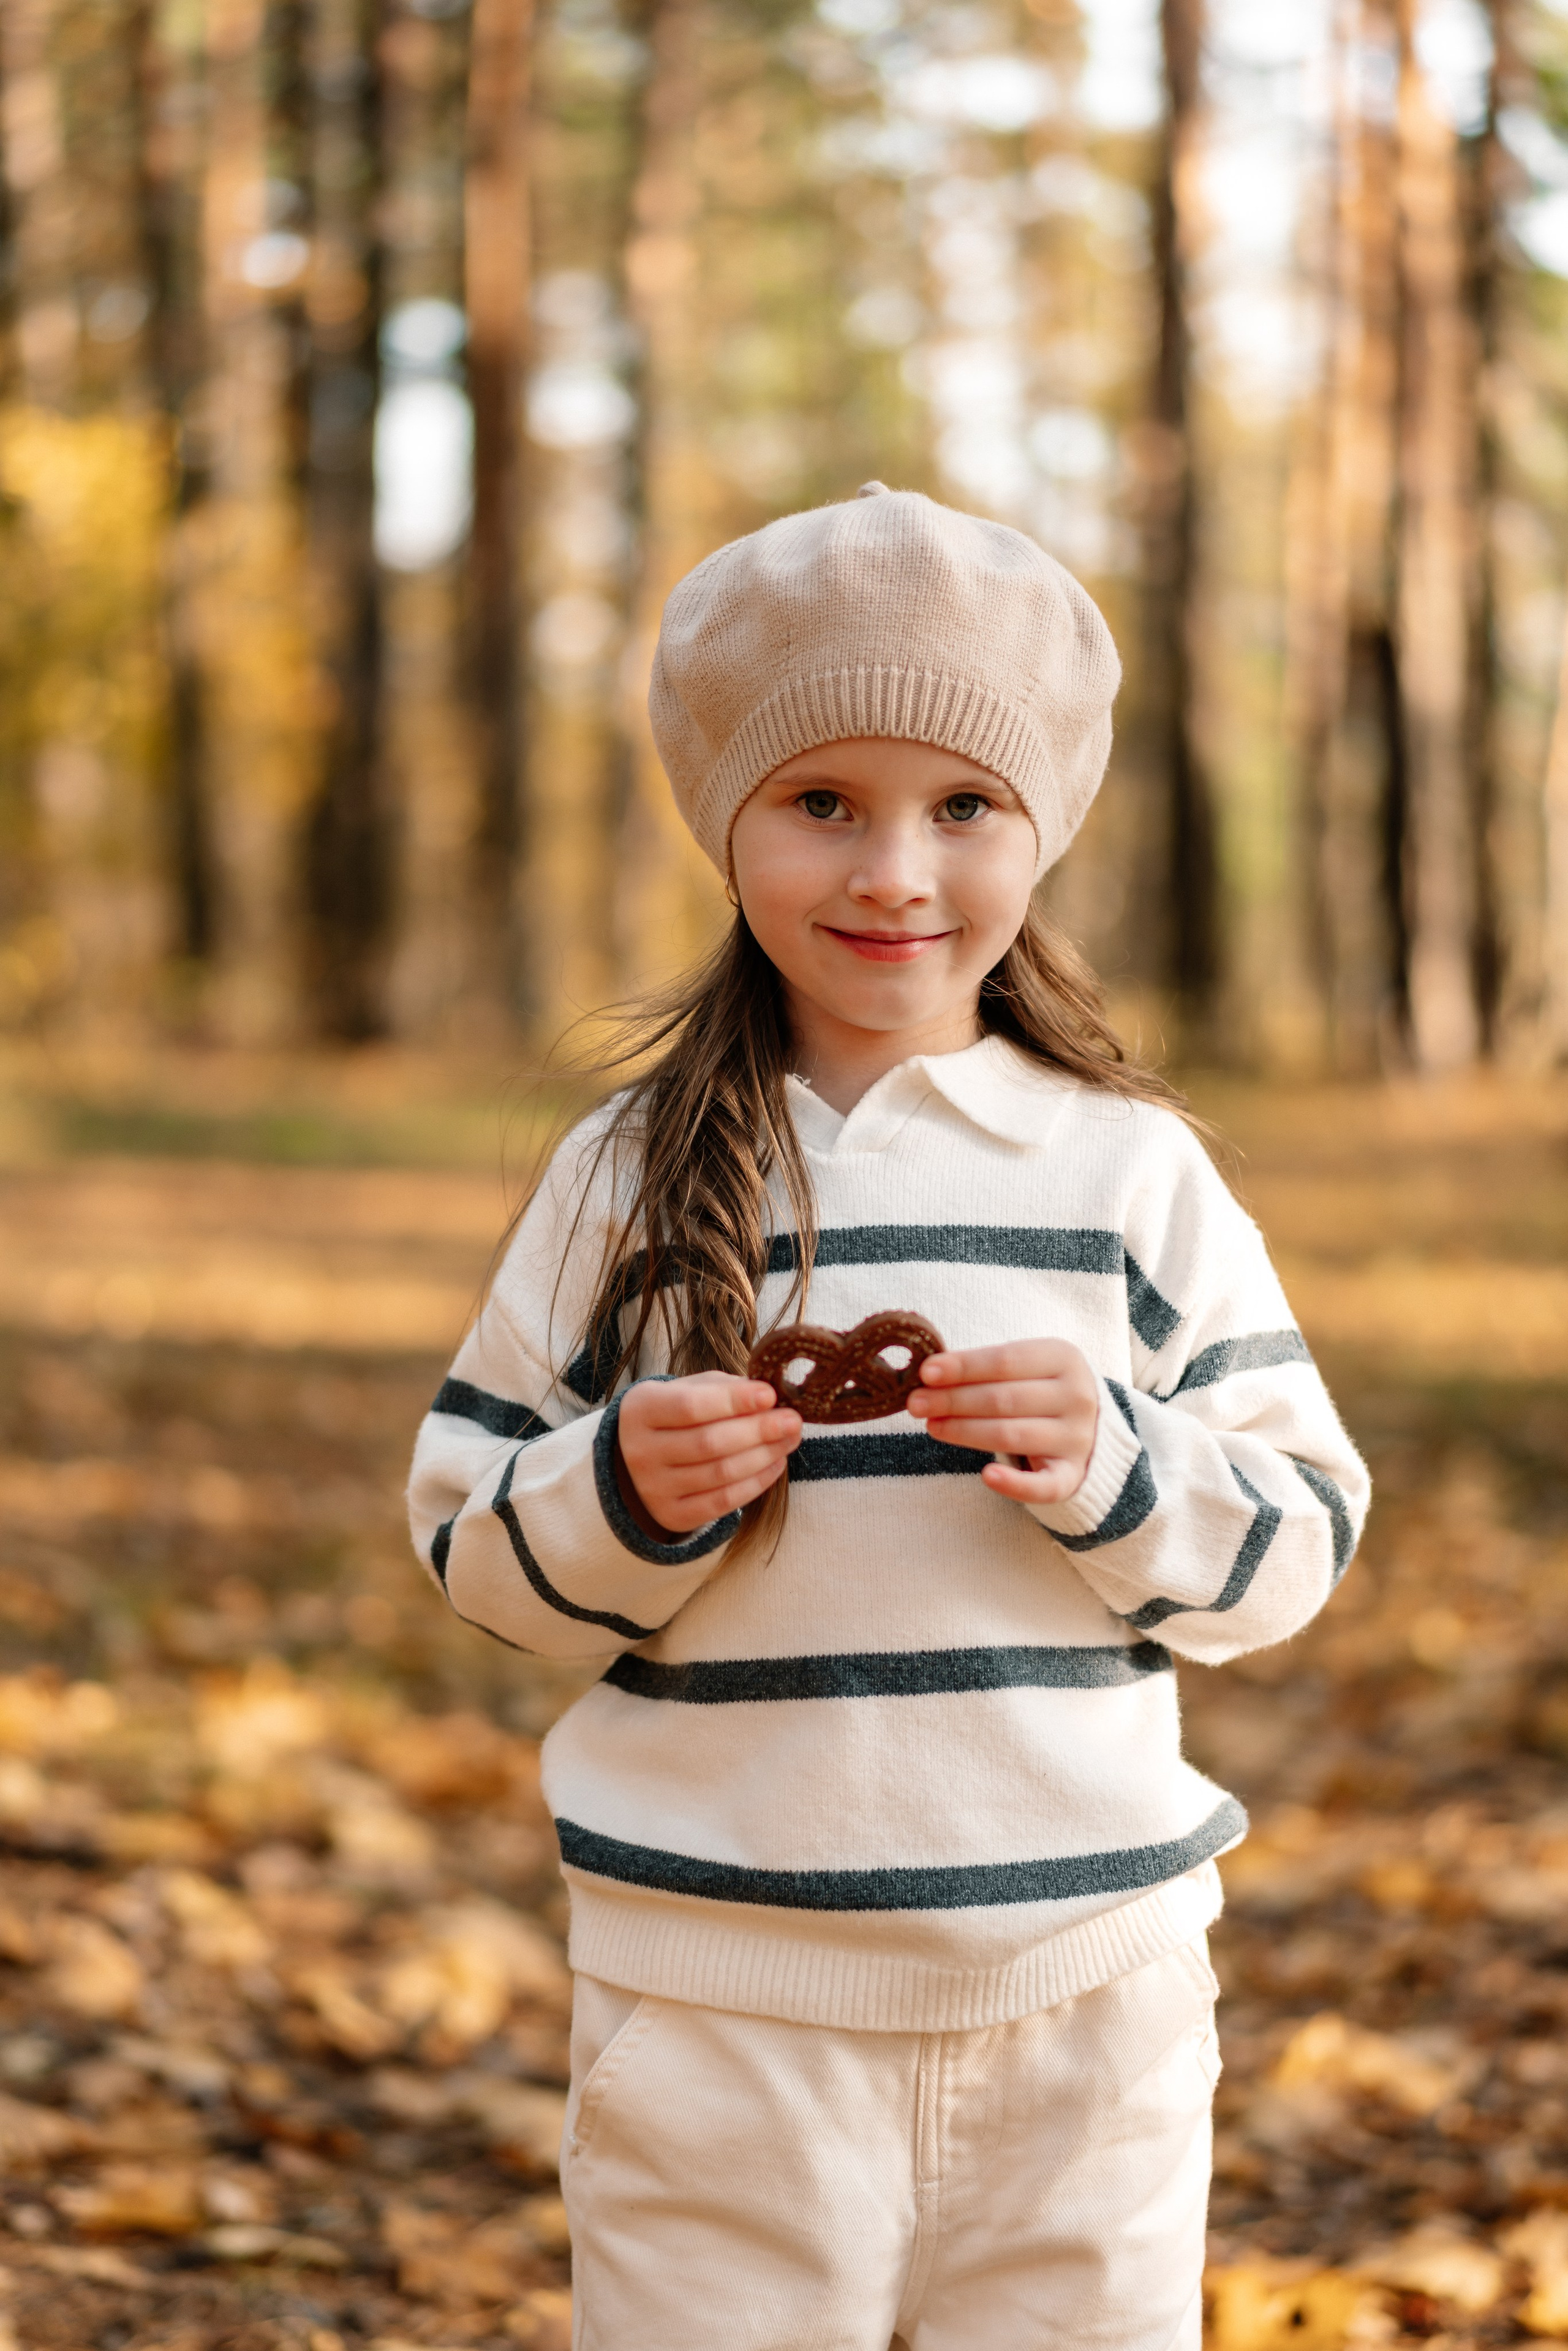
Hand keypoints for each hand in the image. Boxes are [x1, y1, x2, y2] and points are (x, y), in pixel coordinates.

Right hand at [615, 1372, 801, 1537]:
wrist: (642, 1459)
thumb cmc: (676, 1415)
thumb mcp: (690, 1389)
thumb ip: (725, 1389)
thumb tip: (769, 1398)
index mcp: (640, 1410)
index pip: (690, 1406)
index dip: (734, 1401)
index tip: (771, 1395)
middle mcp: (640, 1452)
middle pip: (709, 1443)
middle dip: (759, 1430)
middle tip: (793, 1420)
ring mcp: (654, 1488)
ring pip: (721, 1473)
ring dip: (765, 1455)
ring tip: (790, 1439)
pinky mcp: (672, 1515)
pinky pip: (723, 1502)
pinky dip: (756, 1482)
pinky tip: (776, 1463)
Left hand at [906, 1339, 1098, 1505]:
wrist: (1092, 1427)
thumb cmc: (1041, 1390)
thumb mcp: (1026, 1367)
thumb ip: (985, 1369)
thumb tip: (929, 1374)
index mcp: (1064, 1358)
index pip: (1005, 1360)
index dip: (963, 1366)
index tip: (926, 1372)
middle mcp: (1076, 1397)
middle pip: (1004, 1399)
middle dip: (954, 1400)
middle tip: (915, 1404)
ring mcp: (1077, 1439)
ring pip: (1012, 1435)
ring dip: (965, 1431)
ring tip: (932, 1426)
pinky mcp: (1072, 1476)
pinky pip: (1042, 1485)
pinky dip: (1015, 1484)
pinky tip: (986, 1476)